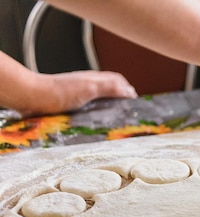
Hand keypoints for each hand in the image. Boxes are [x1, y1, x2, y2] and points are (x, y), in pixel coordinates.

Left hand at [22, 71, 136, 115]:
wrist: (33, 98)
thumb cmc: (59, 92)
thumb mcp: (90, 87)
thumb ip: (110, 87)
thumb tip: (130, 91)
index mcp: (96, 79)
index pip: (118, 81)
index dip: (128, 91)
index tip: (136, 104)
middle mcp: (88, 86)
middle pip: (110, 91)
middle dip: (121, 100)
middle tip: (128, 114)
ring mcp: (79, 95)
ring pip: (100, 101)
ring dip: (108, 109)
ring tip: (115, 121)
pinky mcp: (71, 105)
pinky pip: (89, 109)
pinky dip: (96, 115)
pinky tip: (96, 124)